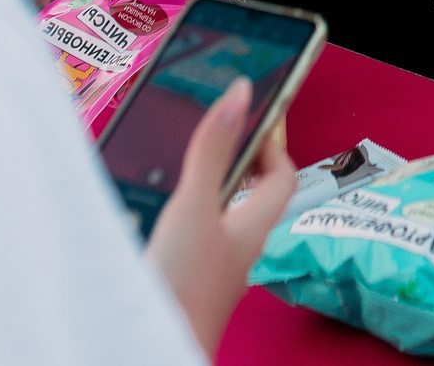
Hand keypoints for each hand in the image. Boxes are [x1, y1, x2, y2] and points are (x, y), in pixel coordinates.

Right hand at [145, 77, 298, 353]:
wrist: (154, 349)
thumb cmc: (184, 287)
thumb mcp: (196, 204)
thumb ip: (213, 150)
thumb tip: (240, 93)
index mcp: (253, 224)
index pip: (282, 175)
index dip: (272, 143)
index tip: (253, 118)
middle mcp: (240, 246)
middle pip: (251, 195)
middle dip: (236, 162)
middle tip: (214, 136)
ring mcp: (215, 267)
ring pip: (220, 217)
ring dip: (205, 190)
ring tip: (178, 166)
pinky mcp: (189, 282)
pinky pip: (194, 239)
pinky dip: (180, 219)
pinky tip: (151, 215)